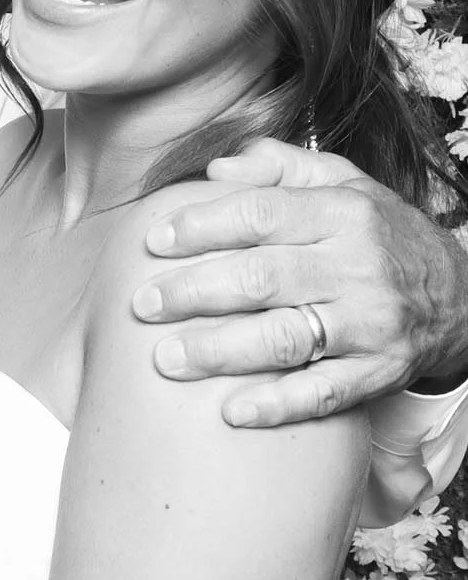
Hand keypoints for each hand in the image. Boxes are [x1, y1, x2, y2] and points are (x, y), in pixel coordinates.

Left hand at [133, 138, 467, 427]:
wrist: (459, 295)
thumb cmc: (378, 234)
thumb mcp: (343, 183)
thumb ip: (279, 166)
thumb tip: (216, 169)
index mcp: (343, 213)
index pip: (262, 214)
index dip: (202, 227)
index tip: (154, 242)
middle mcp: (357, 266)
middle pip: (262, 278)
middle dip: (194, 292)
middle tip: (143, 304)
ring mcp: (369, 324)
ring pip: (284, 338)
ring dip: (219, 352)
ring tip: (167, 359)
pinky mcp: (378, 372)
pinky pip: (323, 394)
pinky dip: (277, 405)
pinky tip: (231, 413)